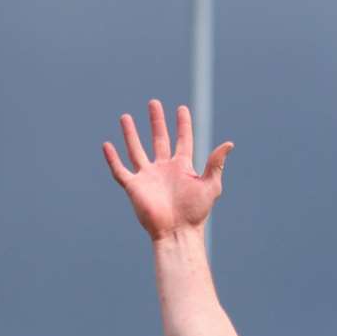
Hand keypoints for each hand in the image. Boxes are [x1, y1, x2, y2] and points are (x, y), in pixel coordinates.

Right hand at [103, 100, 233, 240]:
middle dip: (156, 121)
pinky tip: (107, 145)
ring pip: (136, 150)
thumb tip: (229, 143)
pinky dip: (112, 158)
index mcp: (182, 167)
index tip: (182, 108)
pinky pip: (120, 170)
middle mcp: (163, 168)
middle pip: (158, 139)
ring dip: (131, 134)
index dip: (183, 124)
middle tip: (154, 103)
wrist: (176, 231)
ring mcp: (147, 177)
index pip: (182, 140)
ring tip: (126, 117)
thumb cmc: (196, 212)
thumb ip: (216, 163)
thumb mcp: (211, 185)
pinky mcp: (133, 187)